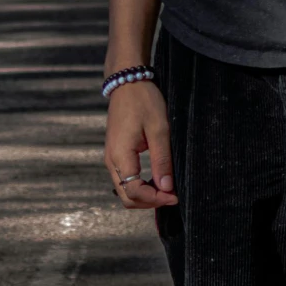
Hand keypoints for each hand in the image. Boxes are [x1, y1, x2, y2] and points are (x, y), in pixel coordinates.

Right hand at [104, 79, 176, 209]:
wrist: (127, 83)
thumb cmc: (144, 102)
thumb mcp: (159, 129)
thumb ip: (162, 160)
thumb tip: (166, 188)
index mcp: (120, 155)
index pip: (134, 192)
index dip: (155, 199)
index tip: (175, 196)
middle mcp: (111, 161)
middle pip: (126, 197)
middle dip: (149, 202)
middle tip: (172, 195)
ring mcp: (111, 158)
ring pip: (124, 190)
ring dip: (145, 195)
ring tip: (166, 189)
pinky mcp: (114, 154)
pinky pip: (124, 179)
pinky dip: (139, 186)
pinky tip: (156, 180)